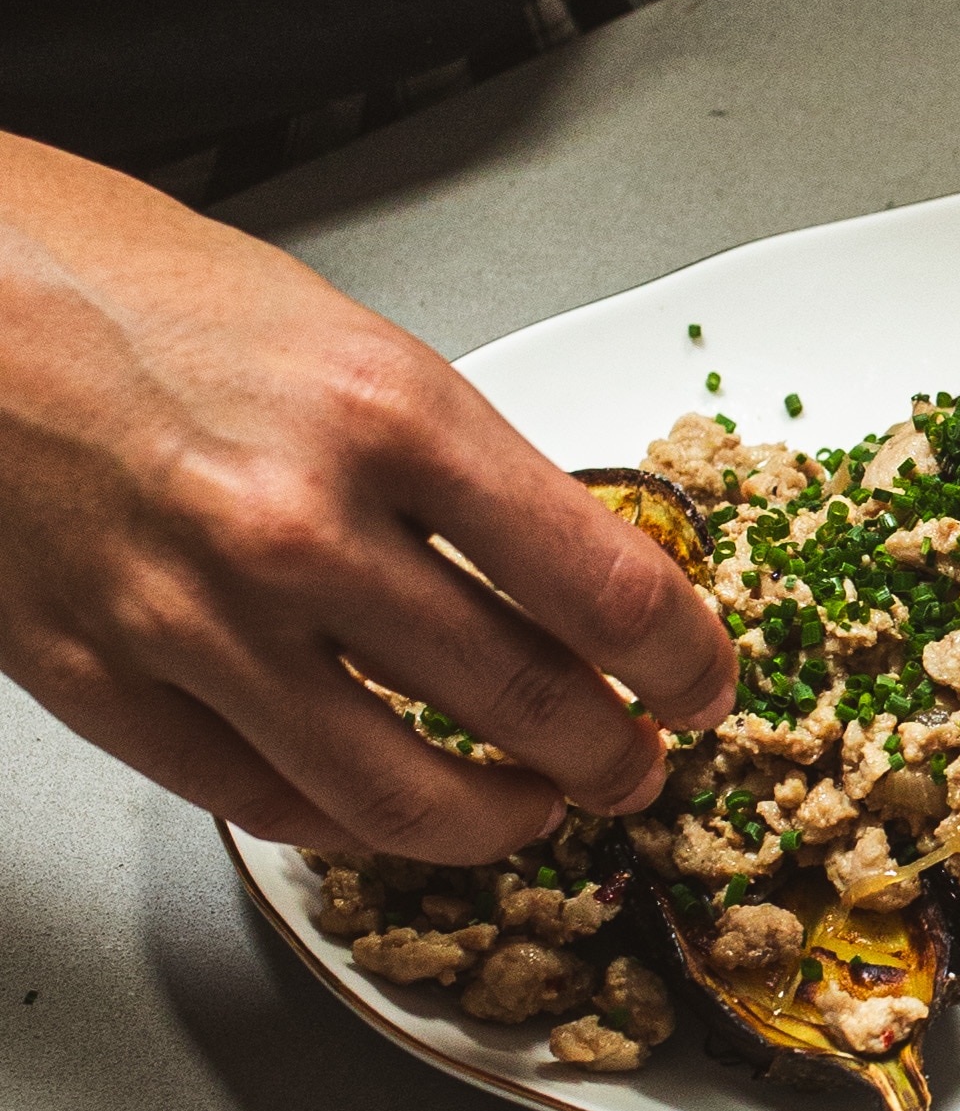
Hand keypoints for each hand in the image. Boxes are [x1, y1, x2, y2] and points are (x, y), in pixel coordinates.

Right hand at [0, 137, 736, 862]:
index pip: (602, 584)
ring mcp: (197, 618)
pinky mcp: (104, 681)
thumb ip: (451, 459)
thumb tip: (559, 561)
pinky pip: (262, 799)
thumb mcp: (345, 338)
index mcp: (386, 413)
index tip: (704, 679)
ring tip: (535, 811)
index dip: (684, 659)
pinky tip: (384, 809)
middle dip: (614, 754)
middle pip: (524, 701)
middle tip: (641, 762)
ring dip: (498, 821)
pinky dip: (344, 823)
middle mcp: (300, 526)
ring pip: (399, 791)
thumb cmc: (131, 288)